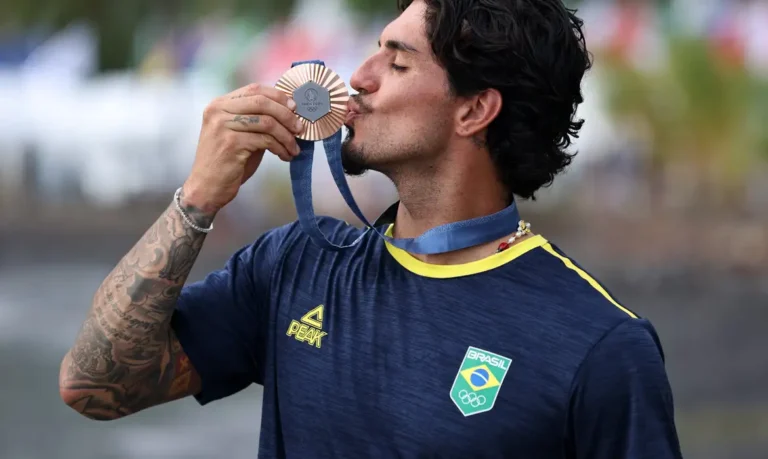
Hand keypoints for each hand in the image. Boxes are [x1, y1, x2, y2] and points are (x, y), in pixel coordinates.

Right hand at [182, 83, 304, 212]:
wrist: (207, 188)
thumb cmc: (228, 162)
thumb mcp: (241, 135)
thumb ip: (258, 120)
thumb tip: (290, 111)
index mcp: (220, 104)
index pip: (254, 89)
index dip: (278, 96)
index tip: (295, 107)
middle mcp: (218, 111)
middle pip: (262, 102)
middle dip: (286, 115)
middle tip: (300, 128)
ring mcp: (223, 126)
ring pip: (267, 122)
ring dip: (286, 136)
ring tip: (294, 148)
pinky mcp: (230, 143)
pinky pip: (265, 140)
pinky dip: (280, 148)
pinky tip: (285, 156)